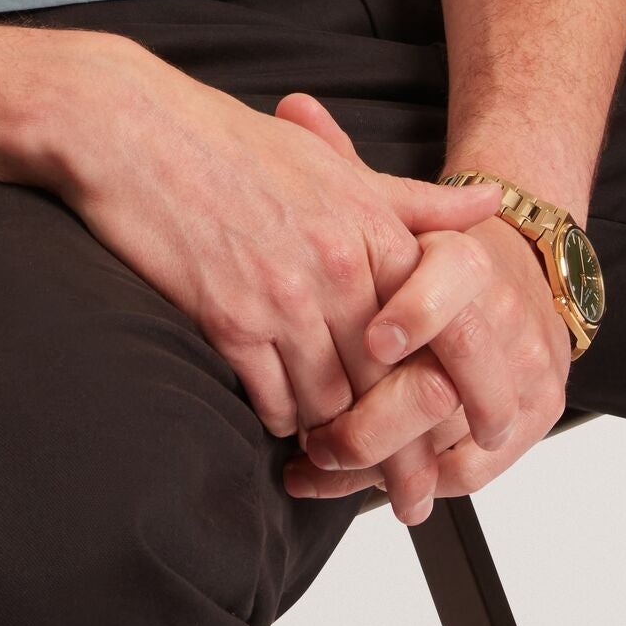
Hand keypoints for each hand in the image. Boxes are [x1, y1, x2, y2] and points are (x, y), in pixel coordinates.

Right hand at [57, 39, 505, 442]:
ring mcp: (283, 295)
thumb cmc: (229, 143)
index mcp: (369, 225)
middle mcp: (337, 264)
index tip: (462, 437)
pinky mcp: (228, 319)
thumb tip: (492, 205)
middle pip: (389, 382)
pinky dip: (282, 421)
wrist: (133, 129)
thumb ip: (414, 200)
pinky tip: (282, 424)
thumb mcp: (331, 162)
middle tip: (412, 495)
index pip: (436, 330)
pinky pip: (273, 400)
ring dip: (336, 437)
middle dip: (403, 446)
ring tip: (342, 466)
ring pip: (333, 401)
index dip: (453, 393)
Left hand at [272, 95, 572, 524]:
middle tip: (317, 438)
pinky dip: (414, 484)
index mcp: (468, 259)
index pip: (452, 281)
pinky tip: (358, 490)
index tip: (372, 341)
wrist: (524, 268)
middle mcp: (504, 319)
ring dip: (380, 463)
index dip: (414, 312)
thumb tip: (294, 107)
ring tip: (316, 469)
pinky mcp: (533, 416)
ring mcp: (524, 372)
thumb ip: (341, 164)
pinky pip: (472, 468)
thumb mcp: (385, 206)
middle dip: (375, 420)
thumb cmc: (430, 247)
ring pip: (453, 436)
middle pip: (448, 382)